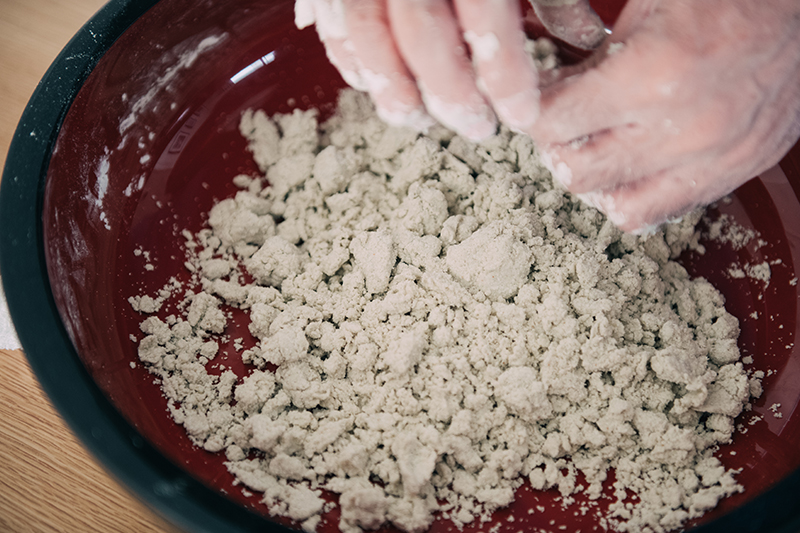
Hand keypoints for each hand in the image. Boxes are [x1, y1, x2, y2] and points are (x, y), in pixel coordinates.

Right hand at [295, 0, 604, 140]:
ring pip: (362, 26)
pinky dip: (347, 54)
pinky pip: (330, 15)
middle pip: (420, 29)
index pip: (486, 15)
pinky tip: (368, 84)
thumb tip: (585, 39)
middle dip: (448, 91)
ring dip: (386, 83)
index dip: (505, 73)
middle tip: (475, 128)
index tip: (522, 116)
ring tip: (412, 119)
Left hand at [531, 0, 799, 231]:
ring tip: (600, 148)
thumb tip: (542, 96)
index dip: (531, 113)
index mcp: (653, 74)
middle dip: (557, 148)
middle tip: (564, 125)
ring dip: (597, 181)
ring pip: (618, 207)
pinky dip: (638, 195)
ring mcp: (717, 157)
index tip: (534, 104)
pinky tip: (635, 164)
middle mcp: (686, 128)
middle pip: (577, 175)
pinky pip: (665, 211)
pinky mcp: (740, 170)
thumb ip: (590, 60)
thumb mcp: (644, 7)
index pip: (552, 125)